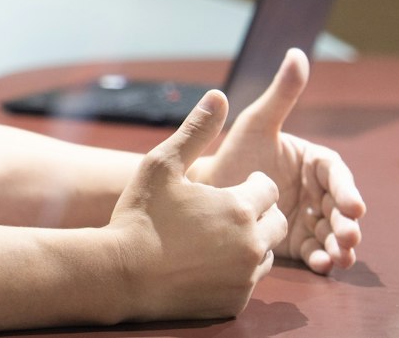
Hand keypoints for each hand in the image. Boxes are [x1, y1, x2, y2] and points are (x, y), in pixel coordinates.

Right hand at [108, 89, 287, 320]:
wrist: (121, 275)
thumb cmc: (141, 215)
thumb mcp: (163, 165)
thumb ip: (196, 130)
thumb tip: (219, 95)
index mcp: (240, 207)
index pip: (268, 188)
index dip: (249, 183)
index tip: (227, 187)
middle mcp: (252, 244)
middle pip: (277, 220)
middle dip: (257, 212)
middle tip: (224, 211)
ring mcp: (245, 277)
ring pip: (266, 252)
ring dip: (250, 242)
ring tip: (214, 236)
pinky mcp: (235, 302)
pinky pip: (249, 281)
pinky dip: (236, 271)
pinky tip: (206, 262)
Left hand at [186, 48, 365, 274]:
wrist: (208, 190)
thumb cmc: (235, 152)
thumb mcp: (257, 122)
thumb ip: (281, 94)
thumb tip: (297, 53)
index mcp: (313, 161)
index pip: (337, 174)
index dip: (347, 189)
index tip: (353, 205)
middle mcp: (317, 190)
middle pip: (341, 207)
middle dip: (348, 223)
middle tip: (348, 236)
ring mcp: (310, 217)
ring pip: (334, 232)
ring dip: (341, 244)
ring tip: (338, 256)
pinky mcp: (297, 242)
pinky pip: (316, 251)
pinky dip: (322, 259)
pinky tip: (320, 266)